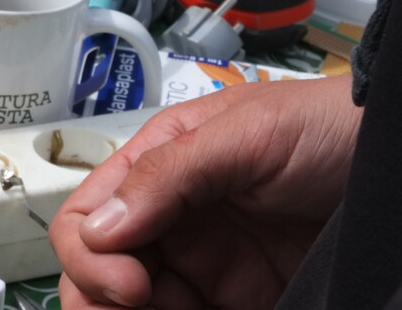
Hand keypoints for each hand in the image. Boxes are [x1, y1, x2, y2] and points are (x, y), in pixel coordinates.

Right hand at [49, 75, 362, 308]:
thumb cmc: (331, 126)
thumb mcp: (245, 135)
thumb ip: (168, 175)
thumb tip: (99, 230)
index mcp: (158, 166)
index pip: (88, 214)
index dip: (91, 253)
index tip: (129, 283)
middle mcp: (172, 217)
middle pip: (100, 268)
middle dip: (96, 295)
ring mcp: (207, 263)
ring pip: (136, 304)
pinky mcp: (241, 299)